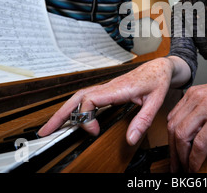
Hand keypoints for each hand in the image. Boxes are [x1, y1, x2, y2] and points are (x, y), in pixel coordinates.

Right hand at [38, 58, 173, 145]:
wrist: (160, 67)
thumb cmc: (158, 79)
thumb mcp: (156, 101)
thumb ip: (143, 120)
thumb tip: (130, 139)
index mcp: (119, 88)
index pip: (90, 99)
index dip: (86, 116)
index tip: (93, 131)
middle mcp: (109, 86)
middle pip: (77, 97)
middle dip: (60, 113)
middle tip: (46, 130)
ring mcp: (107, 87)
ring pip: (79, 96)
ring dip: (64, 110)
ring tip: (52, 125)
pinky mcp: (108, 89)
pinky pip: (86, 97)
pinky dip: (74, 107)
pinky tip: (71, 116)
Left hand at [167, 75, 206, 171]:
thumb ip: (200, 112)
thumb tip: (193, 134)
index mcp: (193, 94)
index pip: (172, 119)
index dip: (170, 140)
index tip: (174, 153)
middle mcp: (196, 98)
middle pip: (173, 128)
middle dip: (173, 151)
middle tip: (176, 165)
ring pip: (182, 136)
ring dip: (182, 157)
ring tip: (186, 168)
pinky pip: (200, 143)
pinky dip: (195, 158)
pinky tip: (196, 165)